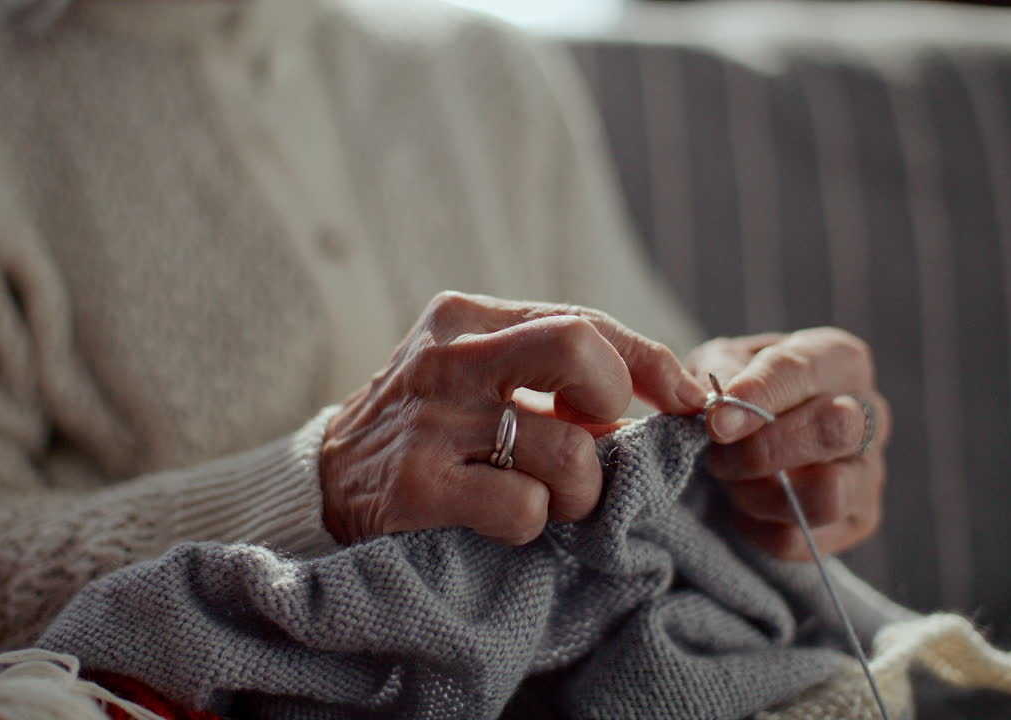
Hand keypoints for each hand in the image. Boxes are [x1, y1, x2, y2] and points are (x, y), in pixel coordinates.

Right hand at [320, 291, 705, 545]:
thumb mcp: (474, 373)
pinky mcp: (417, 486)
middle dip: (610, 403)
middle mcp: (447, 358)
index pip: (584, 323)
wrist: (323, 483)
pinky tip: (497, 518)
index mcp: (466, 318)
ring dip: (577, 491)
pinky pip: (524, 510)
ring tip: (543, 495)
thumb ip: (549, 370)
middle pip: (575, 349)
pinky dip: (531, 524)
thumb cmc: (425, 427)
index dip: (651, 361)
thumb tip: (660, 394)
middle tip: (595, 441)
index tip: (687, 397)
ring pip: (567, 451)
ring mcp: (430, 421)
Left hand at [686, 328, 891, 560]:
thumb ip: (707, 376)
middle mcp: (868, 412)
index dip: (758, 395)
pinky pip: (803, 539)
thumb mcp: (715, 368)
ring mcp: (869, 471)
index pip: (805, 370)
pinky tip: (742, 503)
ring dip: (760, 493)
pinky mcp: (858, 520)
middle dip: (763, 449)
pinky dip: (757, 526)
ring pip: (827, 494)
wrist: (744, 440)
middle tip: (716, 453)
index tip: (716, 420)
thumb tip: (706, 398)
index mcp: (837, 359)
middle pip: (835, 430)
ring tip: (728, 479)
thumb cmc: (737, 392)